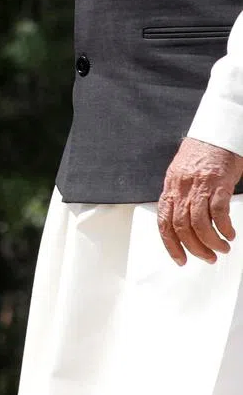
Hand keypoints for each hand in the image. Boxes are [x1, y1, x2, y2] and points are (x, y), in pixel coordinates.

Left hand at [157, 137, 242, 264]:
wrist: (214, 135)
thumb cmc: (200, 156)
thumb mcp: (181, 176)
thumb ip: (179, 196)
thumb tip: (180, 222)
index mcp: (171, 187)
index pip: (164, 221)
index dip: (170, 244)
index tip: (180, 259)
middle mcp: (181, 188)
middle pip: (182, 226)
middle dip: (194, 247)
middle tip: (208, 257)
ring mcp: (199, 186)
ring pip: (199, 223)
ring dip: (212, 242)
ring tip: (222, 249)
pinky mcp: (218, 185)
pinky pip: (219, 213)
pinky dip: (225, 228)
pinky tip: (230, 234)